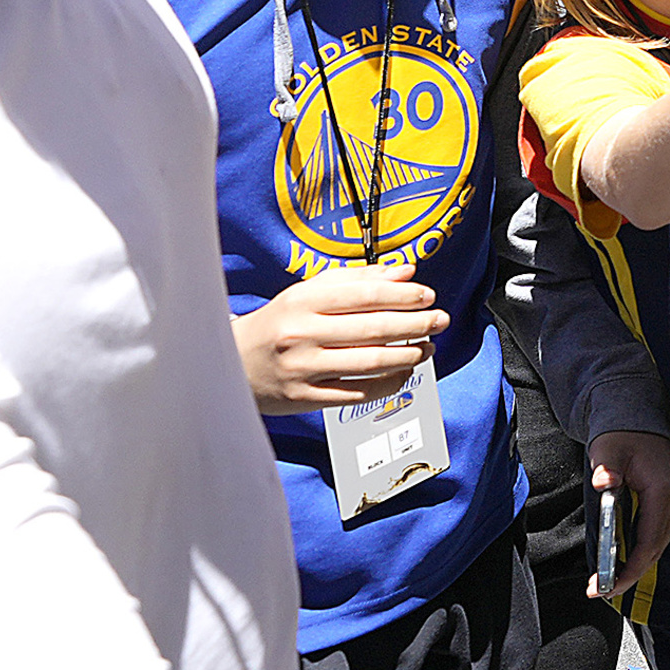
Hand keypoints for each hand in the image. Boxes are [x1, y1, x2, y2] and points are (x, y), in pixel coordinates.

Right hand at [233, 264, 441, 413]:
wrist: (229, 363)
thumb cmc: (277, 324)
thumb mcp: (308, 292)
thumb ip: (358, 280)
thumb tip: (406, 271)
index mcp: (301, 301)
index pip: (365, 296)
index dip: (404, 295)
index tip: (428, 295)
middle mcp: (301, 334)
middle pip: (373, 329)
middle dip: (416, 323)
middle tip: (440, 320)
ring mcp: (303, 369)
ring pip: (370, 363)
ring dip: (408, 355)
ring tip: (427, 346)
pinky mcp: (305, 397)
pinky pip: (359, 392)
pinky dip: (389, 383)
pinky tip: (404, 373)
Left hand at [586, 428, 669, 600]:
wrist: (639, 423)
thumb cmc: (622, 438)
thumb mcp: (608, 450)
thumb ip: (606, 467)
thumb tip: (602, 482)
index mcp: (664, 490)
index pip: (650, 540)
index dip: (630, 568)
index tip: (607, 584)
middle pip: (656, 549)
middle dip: (630, 574)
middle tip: (600, 590)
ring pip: (658, 545)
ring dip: (636, 566)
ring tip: (608, 582)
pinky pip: (658, 535)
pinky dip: (641, 552)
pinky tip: (623, 563)